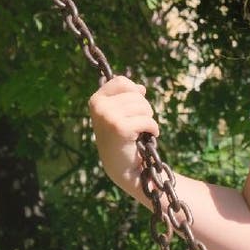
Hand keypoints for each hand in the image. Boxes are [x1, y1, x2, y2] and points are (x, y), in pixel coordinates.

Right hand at [87, 76, 159, 195]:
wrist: (122, 168)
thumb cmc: (122, 139)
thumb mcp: (120, 114)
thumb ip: (127, 98)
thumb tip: (141, 88)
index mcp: (96, 100)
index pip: (121, 81)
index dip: (134, 91)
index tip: (135, 107)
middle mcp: (99, 107)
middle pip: (135, 94)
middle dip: (144, 108)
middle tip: (138, 125)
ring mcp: (108, 117)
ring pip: (143, 106)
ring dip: (149, 119)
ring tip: (140, 131)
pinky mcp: (120, 128)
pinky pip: (148, 120)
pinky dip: (153, 129)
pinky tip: (149, 137)